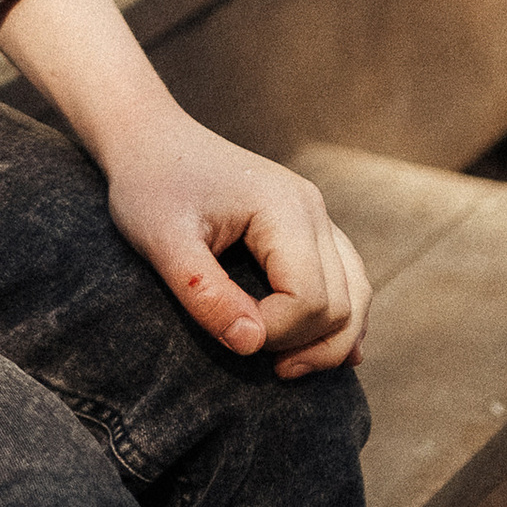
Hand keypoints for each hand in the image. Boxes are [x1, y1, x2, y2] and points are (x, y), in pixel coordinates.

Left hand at [103, 118, 370, 374]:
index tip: (228, 332)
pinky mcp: (309, 227)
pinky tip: (319, 349)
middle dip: (306, 345)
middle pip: (342, 304)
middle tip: (259, 362)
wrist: (149, 138)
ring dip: (329, 340)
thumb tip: (252, 343)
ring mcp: (317, 217)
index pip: (310, 298)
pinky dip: (338, 320)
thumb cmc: (150, 186)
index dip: (276, 332)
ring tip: (286, 368)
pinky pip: (346, 281)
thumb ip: (204, 293)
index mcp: (284, 208)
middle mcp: (313, 210)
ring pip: (356, 295)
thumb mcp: (160, 240)